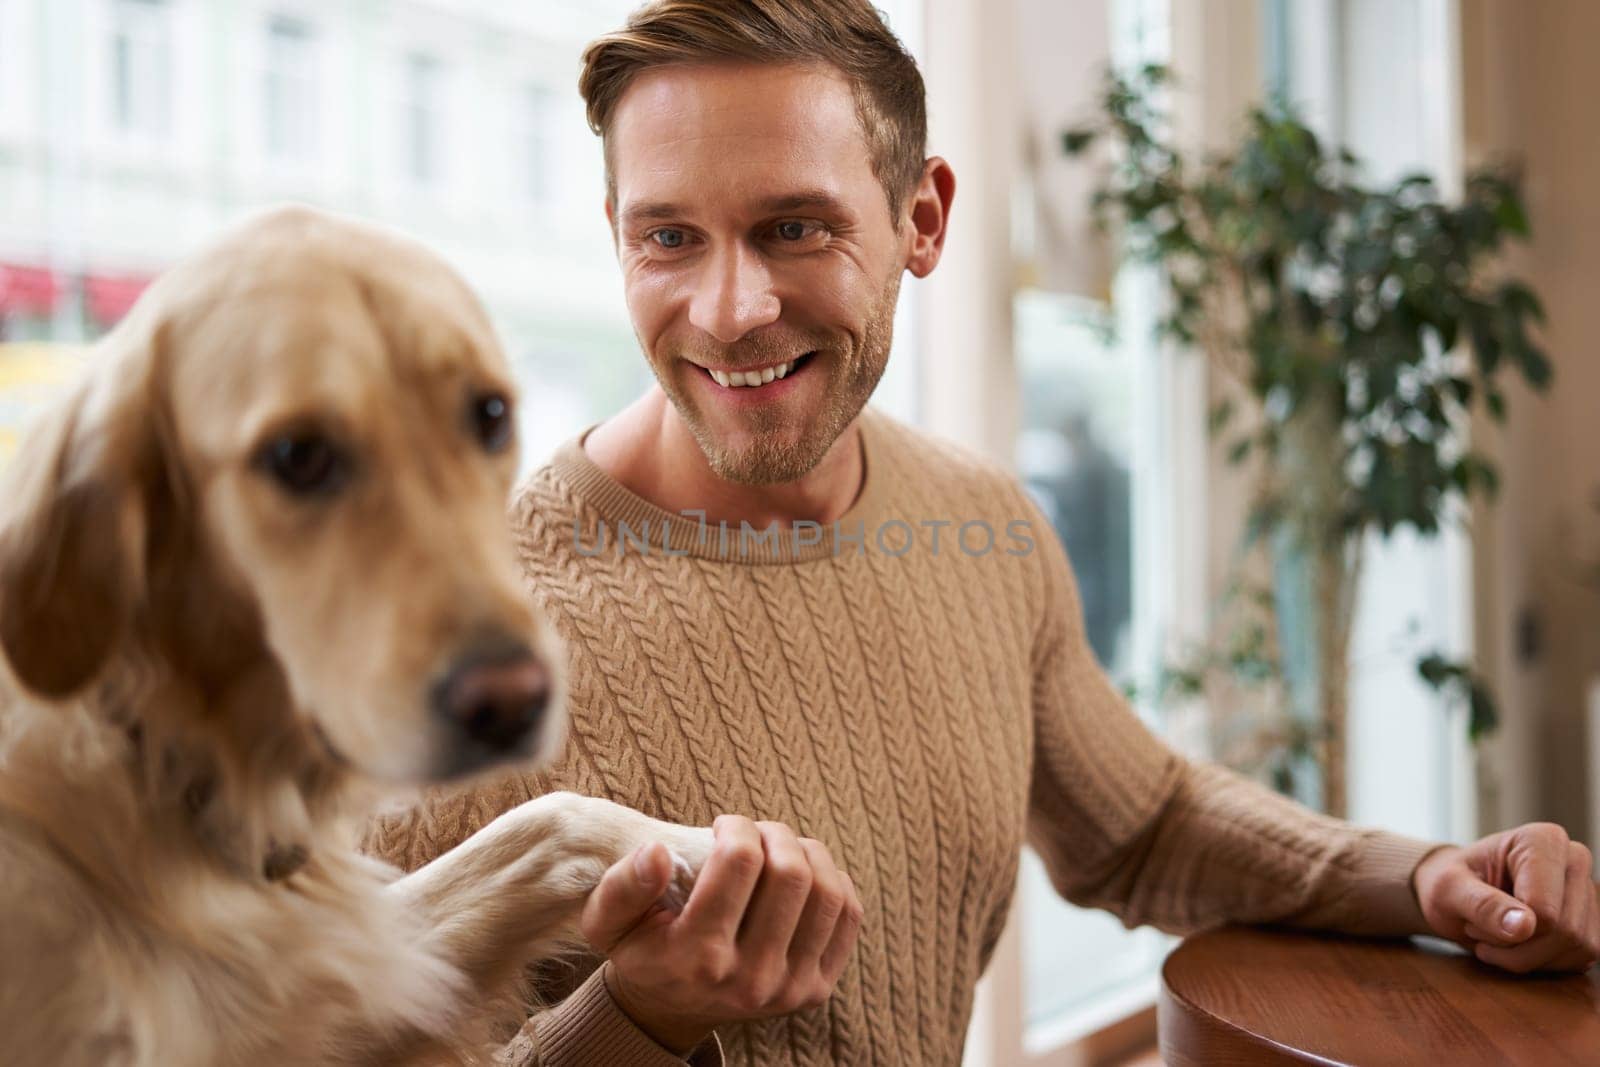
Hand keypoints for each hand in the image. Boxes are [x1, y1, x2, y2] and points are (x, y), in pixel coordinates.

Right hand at [579, 815, 863, 1053]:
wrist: (672, 1009)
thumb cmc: (641, 950)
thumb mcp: (606, 922)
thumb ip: (623, 886)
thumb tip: (657, 852)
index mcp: (698, 957)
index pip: (740, 861)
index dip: (736, 826)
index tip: (723, 827)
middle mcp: (750, 979)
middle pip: (791, 873)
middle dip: (774, 834)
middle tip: (753, 833)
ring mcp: (790, 989)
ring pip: (827, 891)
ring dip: (807, 852)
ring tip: (779, 849)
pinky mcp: (818, 989)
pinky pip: (847, 914)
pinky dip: (831, 879)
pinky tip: (802, 876)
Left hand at [1413, 822, 1599, 972]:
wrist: (1457, 891)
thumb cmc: (1450, 883)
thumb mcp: (1449, 890)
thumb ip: (1483, 905)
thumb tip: (1524, 926)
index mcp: (1542, 840)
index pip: (1544, 909)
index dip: (1506, 930)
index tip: (1472, 920)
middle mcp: (1574, 859)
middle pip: (1565, 931)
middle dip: (1517, 948)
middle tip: (1479, 933)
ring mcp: (1587, 891)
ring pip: (1577, 948)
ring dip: (1528, 958)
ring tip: (1494, 937)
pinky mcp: (1590, 921)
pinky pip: (1580, 959)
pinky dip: (1543, 963)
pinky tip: (1516, 947)